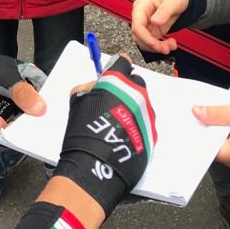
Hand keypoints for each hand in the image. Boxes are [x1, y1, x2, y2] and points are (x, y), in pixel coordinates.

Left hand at [0, 35, 46, 138]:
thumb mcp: (1, 78)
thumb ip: (22, 93)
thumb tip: (42, 109)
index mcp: (28, 80)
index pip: (48, 95)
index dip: (54, 106)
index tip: (58, 118)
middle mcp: (20, 97)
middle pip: (37, 116)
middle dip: (37, 124)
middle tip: (36, 130)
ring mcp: (7, 110)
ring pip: (21, 127)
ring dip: (19, 130)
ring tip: (7, 123)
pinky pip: (5, 133)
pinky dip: (3, 133)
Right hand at [53, 56, 155, 216]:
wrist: (95, 166)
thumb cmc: (83, 131)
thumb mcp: (77, 100)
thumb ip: (89, 86)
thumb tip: (97, 84)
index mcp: (119, 82)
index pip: (123, 62)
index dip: (117, 68)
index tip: (113, 75)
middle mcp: (137, 94)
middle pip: (136, 83)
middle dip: (126, 88)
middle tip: (112, 102)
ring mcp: (147, 114)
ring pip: (142, 103)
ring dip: (132, 108)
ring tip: (115, 124)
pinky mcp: (152, 133)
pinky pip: (146, 122)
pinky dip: (136, 125)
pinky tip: (122, 136)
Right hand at [131, 0, 188, 53]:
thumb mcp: (172, 1)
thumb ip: (164, 11)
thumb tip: (155, 22)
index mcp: (141, 7)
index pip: (137, 26)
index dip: (145, 38)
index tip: (157, 45)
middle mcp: (141, 17)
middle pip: (139, 37)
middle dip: (153, 45)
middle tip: (167, 49)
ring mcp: (146, 24)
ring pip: (144, 42)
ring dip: (157, 48)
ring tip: (172, 45)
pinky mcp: (152, 30)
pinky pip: (151, 42)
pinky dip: (160, 46)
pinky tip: (170, 44)